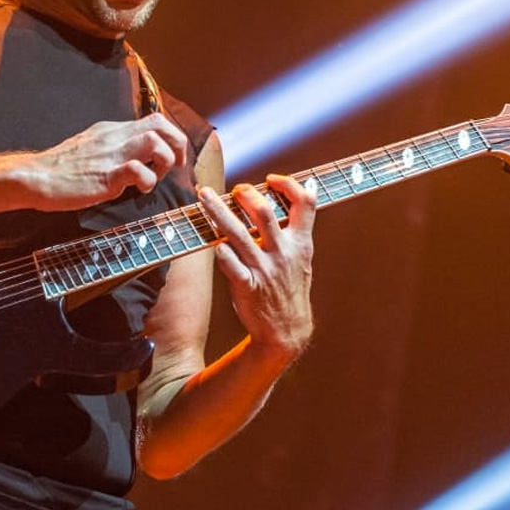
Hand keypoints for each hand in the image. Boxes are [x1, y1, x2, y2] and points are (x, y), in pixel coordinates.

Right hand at [23, 113, 187, 210]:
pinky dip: (147, 180)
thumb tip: (134, 161)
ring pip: (154, 140)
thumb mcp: (92, 147)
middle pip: (160, 123)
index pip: (153, 120)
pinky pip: (137, 170)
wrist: (36, 177)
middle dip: (177, 144)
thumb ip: (113, 149)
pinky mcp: (106, 175)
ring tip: (156, 178)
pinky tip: (139, 191)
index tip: (172, 157)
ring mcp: (111, 154)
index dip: (170, 136)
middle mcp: (115, 136)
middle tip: (175, 166)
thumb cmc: (61, 169)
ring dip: (164, 160)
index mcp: (113, 130)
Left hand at [199, 174, 315, 362]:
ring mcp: (264, 269)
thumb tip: (296, 194)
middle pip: (264, 212)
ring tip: (204, 196)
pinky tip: (213, 242)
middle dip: (246, 194)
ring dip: (218, 211)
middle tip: (235, 190)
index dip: (289, 184)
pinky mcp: (247, 286)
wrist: (287, 330)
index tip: (271, 179)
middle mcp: (282, 252)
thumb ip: (296, 229)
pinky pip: (231, 265)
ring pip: (239, 233)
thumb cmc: (290, 289)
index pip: (306, 203)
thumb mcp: (301, 258)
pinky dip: (221, 252)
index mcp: (300, 243)